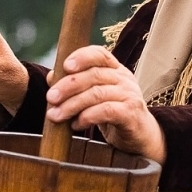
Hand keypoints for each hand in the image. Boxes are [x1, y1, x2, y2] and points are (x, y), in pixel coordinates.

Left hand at [45, 46, 166, 163]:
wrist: (141, 137)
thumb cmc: (114, 115)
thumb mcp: (94, 98)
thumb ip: (76, 86)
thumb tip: (52, 76)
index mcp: (115, 70)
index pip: (100, 54)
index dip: (82, 57)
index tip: (65, 66)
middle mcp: (124, 79)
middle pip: (94, 75)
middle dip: (68, 86)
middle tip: (50, 98)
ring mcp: (130, 95)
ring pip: (97, 93)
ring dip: (72, 104)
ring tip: (56, 116)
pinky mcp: (131, 113)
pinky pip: (106, 111)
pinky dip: (87, 117)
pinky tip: (76, 125)